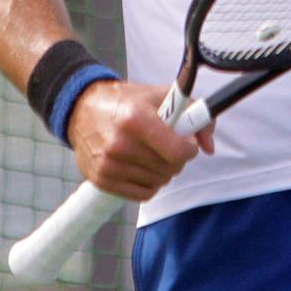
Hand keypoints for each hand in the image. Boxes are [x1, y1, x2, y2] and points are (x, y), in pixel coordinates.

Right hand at [67, 81, 212, 199]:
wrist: (81, 109)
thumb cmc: (126, 101)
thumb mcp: (162, 96)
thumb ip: (194, 114)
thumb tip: (209, 146)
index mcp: (136, 119)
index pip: (178, 151)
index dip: (189, 148)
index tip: (186, 141)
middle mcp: (120, 144)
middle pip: (171, 168)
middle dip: (177, 158)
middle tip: (167, 145)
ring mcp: (108, 165)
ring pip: (159, 181)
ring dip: (162, 170)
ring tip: (151, 153)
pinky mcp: (101, 180)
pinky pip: (142, 194)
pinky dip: (149, 184)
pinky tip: (143, 168)